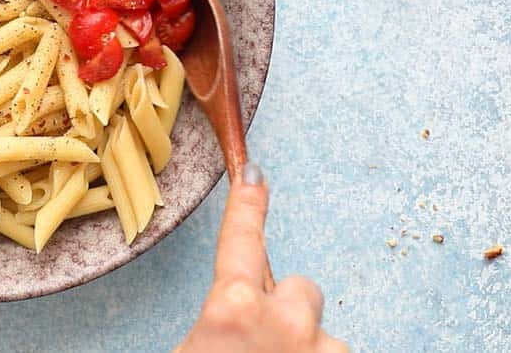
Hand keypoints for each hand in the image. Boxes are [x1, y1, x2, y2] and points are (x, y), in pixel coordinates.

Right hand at [176, 163, 346, 352]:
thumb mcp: (190, 349)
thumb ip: (219, 318)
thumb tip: (232, 312)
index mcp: (233, 309)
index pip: (241, 239)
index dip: (247, 204)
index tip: (254, 175)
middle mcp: (284, 321)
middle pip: (300, 289)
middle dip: (287, 308)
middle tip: (263, 343)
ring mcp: (320, 348)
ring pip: (320, 329)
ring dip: (305, 344)